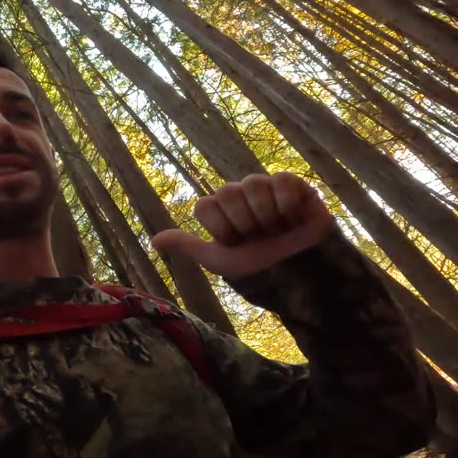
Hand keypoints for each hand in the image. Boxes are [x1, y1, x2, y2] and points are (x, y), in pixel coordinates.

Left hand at [151, 173, 335, 280]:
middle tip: (261, 238)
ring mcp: (264, 187)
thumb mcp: (222, 261)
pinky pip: (280, 181)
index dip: (223, 229)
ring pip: (252, 184)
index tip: (237, 245)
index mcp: (221, 210)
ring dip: (266, 215)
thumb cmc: (263, 269)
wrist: (304, 276)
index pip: (205, 205)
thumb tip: (153, 241)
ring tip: (279, 229)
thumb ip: (189, 246)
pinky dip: (287, 204)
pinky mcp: (291, 183)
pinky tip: (294, 219)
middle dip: (245, 223)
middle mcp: (239, 194)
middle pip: (226, 193)